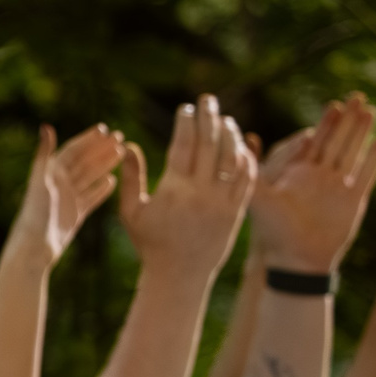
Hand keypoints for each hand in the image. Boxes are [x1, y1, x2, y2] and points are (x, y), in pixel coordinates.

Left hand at [5, 124, 119, 267]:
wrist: (35, 247)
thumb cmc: (35, 213)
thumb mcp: (40, 181)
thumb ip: (43, 154)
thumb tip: (46, 126)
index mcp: (49, 174)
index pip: (72, 151)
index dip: (87, 139)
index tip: (105, 129)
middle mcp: (58, 185)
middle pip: (83, 161)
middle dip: (100, 148)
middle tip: (121, 136)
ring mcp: (67, 200)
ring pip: (89, 177)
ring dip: (104, 165)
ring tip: (122, 153)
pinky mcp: (74, 214)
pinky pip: (90, 198)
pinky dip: (100, 189)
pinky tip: (113, 181)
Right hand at [119, 95, 254, 282]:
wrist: (179, 276)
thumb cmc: (150, 244)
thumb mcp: (131, 212)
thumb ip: (131, 177)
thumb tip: (129, 146)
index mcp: (173, 191)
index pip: (183, 146)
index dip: (186, 124)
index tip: (185, 108)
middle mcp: (200, 193)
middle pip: (209, 145)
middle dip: (209, 118)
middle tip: (208, 100)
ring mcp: (222, 202)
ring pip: (231, 158)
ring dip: (230, 135)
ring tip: (225, 120)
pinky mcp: (237, 212)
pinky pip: (246, 179)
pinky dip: (245, 159)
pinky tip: (240, 146)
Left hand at [253, 93, 375, 274]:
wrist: (296, 259)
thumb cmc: (272, 232)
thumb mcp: (259, 198)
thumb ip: (252, 171)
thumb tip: (242, 143)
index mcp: (297, 173)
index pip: (313, 141)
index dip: (324, 123)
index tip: (334, 104)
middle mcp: (318, 177)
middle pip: (336, 141)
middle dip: (346, 119)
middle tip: (356, 96)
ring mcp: (337, 187)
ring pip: (352, 153)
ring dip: (360, 132)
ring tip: (369, 111)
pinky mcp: (353, 200)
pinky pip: (366, 175)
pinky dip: (373, 160)